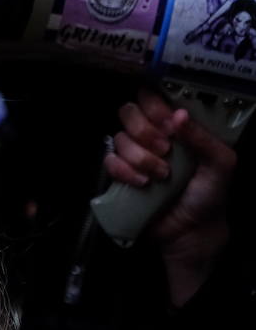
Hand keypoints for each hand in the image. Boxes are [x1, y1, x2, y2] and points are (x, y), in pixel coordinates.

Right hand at [104, 87, 234, 303]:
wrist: (191, 231)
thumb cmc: (209, 194)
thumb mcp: (220, 164)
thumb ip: (202, 138)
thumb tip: (178, 114)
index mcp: (175, 127)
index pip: (152, 99)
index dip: (154, 106)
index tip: (167, 124)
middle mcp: (151, 136)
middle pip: (128, 112)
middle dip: (145, 131)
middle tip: (165, 150)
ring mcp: (133, 154)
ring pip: (119, 138)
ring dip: (141, 157)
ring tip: (161, 175)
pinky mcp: (119, 174)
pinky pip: (110, 161)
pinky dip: (125, 172)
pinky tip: (143, 184)